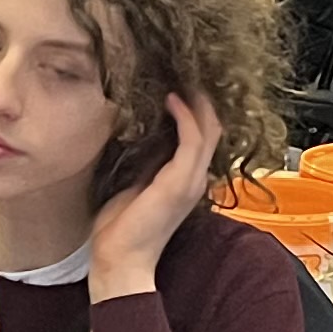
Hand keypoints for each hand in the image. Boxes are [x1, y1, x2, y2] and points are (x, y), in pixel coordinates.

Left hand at [89, 93, 218, 300]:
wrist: (120, 262)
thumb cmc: (120, 229)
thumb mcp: (132, 184)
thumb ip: (141, 161)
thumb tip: (134, 132)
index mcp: (184, 180)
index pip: (202, 136)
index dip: (195, 108)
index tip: (178, 82)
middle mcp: (194, 178)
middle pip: (212, 127)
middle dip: (201, 97)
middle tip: (185, 69)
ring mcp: (190, 180)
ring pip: (208, 129)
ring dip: (197, 100)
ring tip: (183, 76)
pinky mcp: (179, 182)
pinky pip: (192, 139)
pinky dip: (185, 115)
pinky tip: (172, 99)